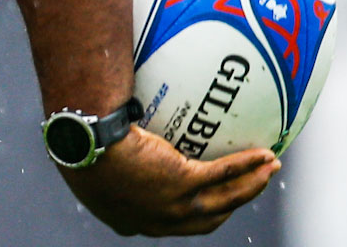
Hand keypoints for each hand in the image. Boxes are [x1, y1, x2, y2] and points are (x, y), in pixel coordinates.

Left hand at [58, 126, 280, 235]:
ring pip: (226, 199)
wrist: (84, 142)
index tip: (202, 202)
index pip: (170, 224)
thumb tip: (105, 121)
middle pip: (208, 218)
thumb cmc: (76, 141)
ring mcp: (175, 205)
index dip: (191, 216)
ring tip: (270, 167)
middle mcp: (158, 220)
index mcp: (133, 219)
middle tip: (248, 186)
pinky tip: (265, 154)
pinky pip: (225, 173)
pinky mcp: (185, 182)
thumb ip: (105, 152)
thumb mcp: (89, 155)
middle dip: (233, 203)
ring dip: (252, 185)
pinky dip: (248, 165)